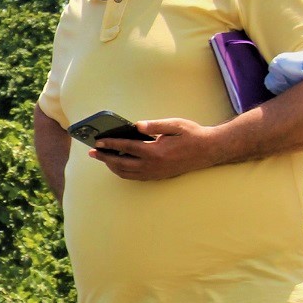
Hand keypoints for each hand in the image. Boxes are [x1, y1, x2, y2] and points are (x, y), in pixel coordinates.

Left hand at [88, 117, 227, 181]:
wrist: (209, 150)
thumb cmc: (192, 134)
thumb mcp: (175, 125)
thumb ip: (154, 125)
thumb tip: (136, 126)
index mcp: (155, 151)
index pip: (126, 148)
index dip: (110, 144)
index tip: (97, 142)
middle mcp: (153, 165)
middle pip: (121, 163)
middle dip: (105, 157)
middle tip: (92, 152)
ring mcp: (155, 173)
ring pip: (126, 173)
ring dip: (112, 166)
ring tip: (103, 158)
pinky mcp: (158, 176)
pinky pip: (135, 177)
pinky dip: (123, 172)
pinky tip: (119, 164)